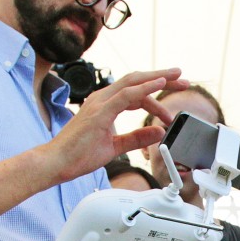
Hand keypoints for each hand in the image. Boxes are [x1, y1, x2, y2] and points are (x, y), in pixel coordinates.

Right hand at [39, 68, 189, 183]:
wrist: (56, 162)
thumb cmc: (78, 155)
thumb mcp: (115, 147)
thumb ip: (136, 139)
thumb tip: (158, 133)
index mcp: (105, 104)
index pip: (135, 90)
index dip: (155, 90)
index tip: (173, 94)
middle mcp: (103, 99)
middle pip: (137, 80)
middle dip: (162, 78)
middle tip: (183, 80)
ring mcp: (100, 103)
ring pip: (134, 82)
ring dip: (158, 80)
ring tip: (177, 80)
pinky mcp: (100, 112)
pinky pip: (127, 95)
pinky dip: (145, 88)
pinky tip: (160, 85)